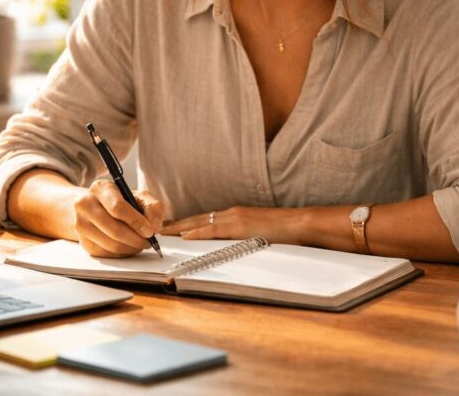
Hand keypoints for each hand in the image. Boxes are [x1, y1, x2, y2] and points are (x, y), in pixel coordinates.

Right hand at [73, 181, 165, 256]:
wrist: (95, 207)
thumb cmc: (121, 201)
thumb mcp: (139, 196)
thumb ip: (152, 207)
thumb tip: (154, 226)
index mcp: (100, 189)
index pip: (118, 208)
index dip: (136, 222)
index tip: (150, 231)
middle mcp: (85, 205)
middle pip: (114, 229)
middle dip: (136, 239)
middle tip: (149, 242)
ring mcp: (81, 224)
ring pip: (111, 244)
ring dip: (131, 248)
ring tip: (140, 244)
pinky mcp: (83, 241)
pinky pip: (106, 253)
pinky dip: (122, 253)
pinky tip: (129, 246)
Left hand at [159, 206, 305, 244]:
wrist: (299, 224)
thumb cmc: (284, 230)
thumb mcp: (260, 232)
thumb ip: (245, 236)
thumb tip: (236, 245)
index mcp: (237, 215)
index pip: (206, 219)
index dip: (187, 223)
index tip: (172, 227)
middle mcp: (232, 213)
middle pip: (198, 218)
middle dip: (177, 224)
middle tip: (159, 228)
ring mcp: (235, 218)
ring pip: (201, 222)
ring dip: (181, 227)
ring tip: (163, 232)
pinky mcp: (240, 226)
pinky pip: (214, 230)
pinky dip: (197, 233)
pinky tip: (185, 236)